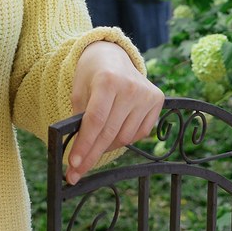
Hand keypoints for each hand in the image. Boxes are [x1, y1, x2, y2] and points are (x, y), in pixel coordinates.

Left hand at [66, 41, 164, 184]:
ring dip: (107, 146)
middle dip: (91, 156)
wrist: (113, 56)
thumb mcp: (78, 91)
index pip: (95, 120)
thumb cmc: (91, 76)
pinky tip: (115, 130)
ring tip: (96, 141)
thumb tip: (78, 154)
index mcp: (107, 80)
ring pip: (125, 137)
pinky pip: (140, 133)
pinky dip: (124, 138)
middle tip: (75, 174)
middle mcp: (131, 87)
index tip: (73, 165)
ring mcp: (147, 94)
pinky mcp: (158, 100)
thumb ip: (78, 119)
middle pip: (109, 133)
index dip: (84, 145)